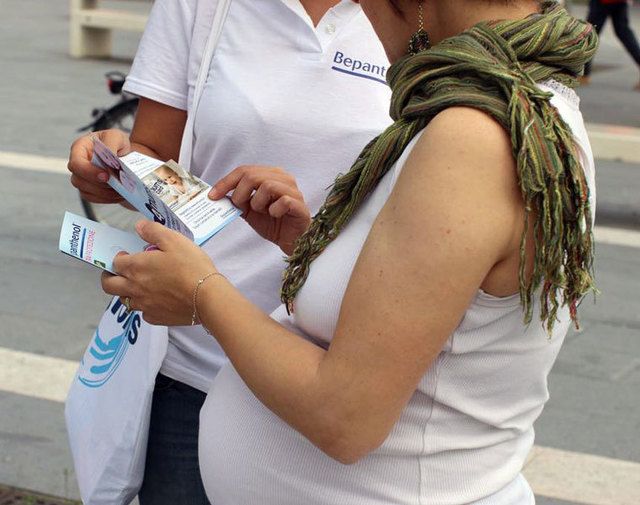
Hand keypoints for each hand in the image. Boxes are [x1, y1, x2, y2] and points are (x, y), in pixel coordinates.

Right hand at [68, 129, 130, 203]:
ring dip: (104, 193)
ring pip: (85, 192)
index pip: (76, 163)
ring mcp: (82, 178)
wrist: (127, 157)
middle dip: (99, 185)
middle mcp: (78, 164)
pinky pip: (94, 198)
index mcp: (79, 148)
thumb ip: (110, 144)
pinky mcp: (90, 190)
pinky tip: (120, 195)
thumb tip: (108, 161)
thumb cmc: (118, 143)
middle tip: (117, 184)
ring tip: (122, 190)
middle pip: (78, 180)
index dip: (89, 172)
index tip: (106, 176)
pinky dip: (107, 199)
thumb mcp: (116, 136)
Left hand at [101, 221, 217, 325]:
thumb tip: (139, 226)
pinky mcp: (156, 317)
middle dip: (110, 277)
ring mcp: (144, 305)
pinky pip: (143, 312)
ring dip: (128, 292)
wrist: (207, 297)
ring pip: (124, 300)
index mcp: (136, 267)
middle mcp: (134, 288)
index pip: (115, 263)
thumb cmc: (191, 266)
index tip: (127, 255)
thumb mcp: (174, 240)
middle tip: (118, 273)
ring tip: (141, 285)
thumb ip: (153, 231)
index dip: (119, 258)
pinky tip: (158, 299)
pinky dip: (146, 305)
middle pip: (109, 286)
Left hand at [210, 166, 310, 254]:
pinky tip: (275, 216)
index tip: (212, 196)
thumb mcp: (249, 211)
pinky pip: (283, 201)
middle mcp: (283, 178)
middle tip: (239, 206)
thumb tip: (218, 195)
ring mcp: (294, 191)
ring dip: (258, 202)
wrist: (292, 241)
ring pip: (267, 186)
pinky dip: (274, 210)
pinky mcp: (300, 205)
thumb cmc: (273, 223)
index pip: (244, 170)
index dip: (226, 182)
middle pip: (253, 175)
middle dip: (240, 193)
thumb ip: (238, 201)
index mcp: (271, 175)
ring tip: (262, 212)